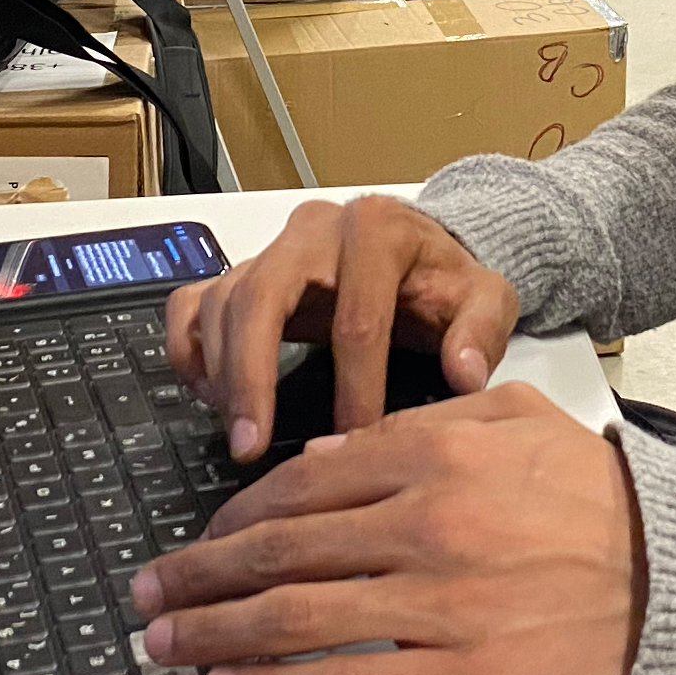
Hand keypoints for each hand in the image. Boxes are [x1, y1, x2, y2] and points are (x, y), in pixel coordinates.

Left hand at [129, 383, 644, 674]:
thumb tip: (329, 452)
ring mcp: (435, 604)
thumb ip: (417, 424)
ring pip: (292, 615)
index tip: (200, 536)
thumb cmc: (600, 497)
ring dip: (215, 632)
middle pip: (277, 548)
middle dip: (199, 574)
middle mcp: (423, 524)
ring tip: (169, 643)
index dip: (234, 515)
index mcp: (433, 456)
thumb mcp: (513, 417)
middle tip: (151, 590)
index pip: (300, 482)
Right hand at [164, 194, 518, 460]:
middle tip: (251, 443)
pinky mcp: (244, 270)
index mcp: (377, 232)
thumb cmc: (445, 282)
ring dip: (220, 371)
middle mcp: (315, 231)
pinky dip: (189, 348)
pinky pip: (192, 302)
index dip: (356, 387)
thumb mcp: (485, 297)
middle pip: (261, 295)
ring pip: (222, 299)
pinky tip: (210, 395)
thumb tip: (464, 375)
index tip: (353, 439)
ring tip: (238, 433)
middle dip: (251, 374)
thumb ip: (481, 332)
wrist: (423, 252)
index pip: (357, 317)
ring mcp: (272, 249)